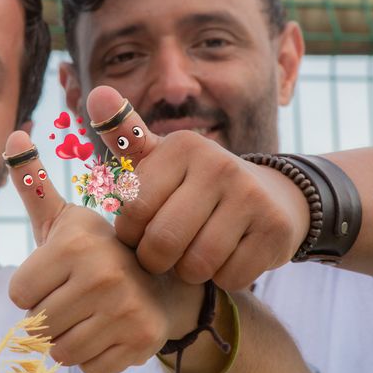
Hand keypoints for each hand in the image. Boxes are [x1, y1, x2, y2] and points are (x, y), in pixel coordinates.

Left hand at [5, 131, 202, 372]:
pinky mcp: (143, 340)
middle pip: (37, 325)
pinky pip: (91, 368)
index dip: (35, 287)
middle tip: (81, 293)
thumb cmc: (100, 249)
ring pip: (62, 351)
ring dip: (73, 337)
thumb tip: (12, 133)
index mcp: (75, 243)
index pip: (17, 294)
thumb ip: (34, 182)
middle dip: (52, 314)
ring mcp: (126, 310)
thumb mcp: (66, 217)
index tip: (62, 273)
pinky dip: (97, 355)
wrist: (163, 277)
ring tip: (96, 310)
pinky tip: (113, 329)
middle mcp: (102, 275)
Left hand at [86, 86, 310, 289]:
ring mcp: (252, 196)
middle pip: (162, 242)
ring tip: (192, 255)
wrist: (270, 196)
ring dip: (189, 272)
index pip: (133, 211)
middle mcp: (219, 165)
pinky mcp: (275, 229)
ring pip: (196, 265)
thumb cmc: (196, 183)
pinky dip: (222, 279)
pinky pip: (230, 278)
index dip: (131, 234)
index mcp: (183, 147)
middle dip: (156, 260)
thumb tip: (97, 94)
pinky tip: (226, 258)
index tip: (140, 231)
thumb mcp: (161, 159)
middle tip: (162, 254)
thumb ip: (126, 135)